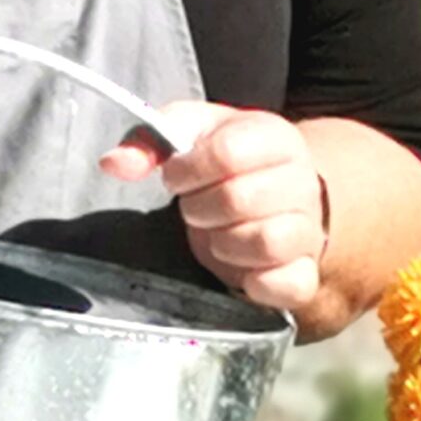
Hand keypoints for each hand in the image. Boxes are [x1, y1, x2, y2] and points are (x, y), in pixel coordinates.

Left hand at [101, 102, 327, 314]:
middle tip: (197, 208)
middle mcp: (301, 181)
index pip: (227, 152)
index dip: (188, 169)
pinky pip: (289, 286)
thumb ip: (150, 141)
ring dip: (224, 244)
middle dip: (200, 208)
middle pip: (240, 199)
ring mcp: (307, 231)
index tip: (178, 177)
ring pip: (266, 242)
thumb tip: (113, 164)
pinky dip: (258, 284)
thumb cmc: (228, 164)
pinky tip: (242, 270)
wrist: (279, 196)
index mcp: (274, 137)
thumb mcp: (191, 134)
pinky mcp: (304, 275)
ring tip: (219, 235)